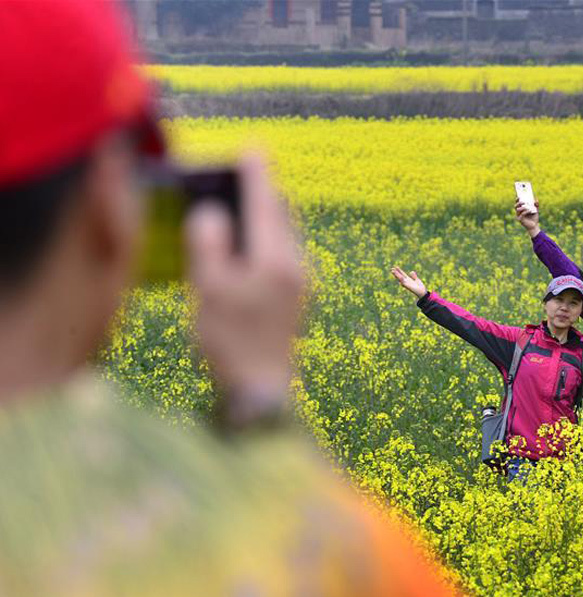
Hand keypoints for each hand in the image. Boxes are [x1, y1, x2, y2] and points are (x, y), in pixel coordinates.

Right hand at [187, 154, 304, 428]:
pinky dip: (267, 239)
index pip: (266, 203)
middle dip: (262, 193)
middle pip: (281, 215)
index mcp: (275, 258)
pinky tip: (248, 247)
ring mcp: (301, 282)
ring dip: (265, 217)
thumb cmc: (230, 340)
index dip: (256, 174)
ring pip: (285, 235)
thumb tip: (212, 212)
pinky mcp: (298, 298)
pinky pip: (284, 254)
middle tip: (241, 176)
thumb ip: (209, 243)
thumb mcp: (209, 288)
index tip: (251, 148)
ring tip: (241, 207)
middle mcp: (296, 265)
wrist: (261, 390)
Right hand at [391, 266, 426, 298]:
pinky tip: (399, 277)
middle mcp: (406, 282)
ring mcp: (406, 284)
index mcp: (408, 279)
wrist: (423, 292)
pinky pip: (404, 283)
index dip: (399, 270)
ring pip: (400, 279)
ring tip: (392, 271)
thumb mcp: (417, 280)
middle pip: (400, 276)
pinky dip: (401, 280)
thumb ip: (414, 276)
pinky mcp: (408, 287)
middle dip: (396, 273)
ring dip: (397, 275)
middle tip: (391, 269)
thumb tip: (411, 271)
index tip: (396, 266)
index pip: (402, 274)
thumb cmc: (420, 287)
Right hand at [515, 198, 540, 237]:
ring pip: (518, 209)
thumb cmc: (534, 218)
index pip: (517, 202)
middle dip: (519, 202)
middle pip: (515, 205)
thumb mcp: (536, 210)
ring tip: (528, 207)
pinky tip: (530, 211)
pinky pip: (522, 214)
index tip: (519, 194)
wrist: (534, 226)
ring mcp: (518, 216)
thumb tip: (536, 199)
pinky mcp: (520, 220)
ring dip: (523, 207)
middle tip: (523, 201)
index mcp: (521, 209)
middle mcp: (518, 212)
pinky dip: (526, 212)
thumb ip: (536, 205)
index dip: (517, 198)